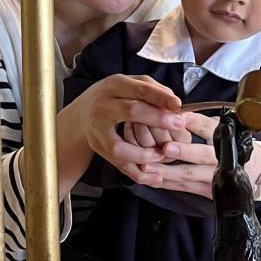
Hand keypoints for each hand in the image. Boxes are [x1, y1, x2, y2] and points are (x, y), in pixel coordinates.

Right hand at [61, 75, 187, 186]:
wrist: (81, 114)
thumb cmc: (113, 97)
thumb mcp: (129, 84)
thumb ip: (152, 89)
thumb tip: (173, 101)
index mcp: (114, 86)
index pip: (140, 89)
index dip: (160, 98)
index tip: (178, 105)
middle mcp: (103, 107)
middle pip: (131, 112)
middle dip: (158, 120)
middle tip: (178, 125)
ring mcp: (98, 130)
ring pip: (119, 146)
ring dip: (144, 153)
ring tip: (163, 154)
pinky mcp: (99, 148)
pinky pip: (119, 164)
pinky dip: (138, 173)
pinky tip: (155, 177)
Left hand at [156, 123, 260, 199]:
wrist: (256, 172)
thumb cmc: (235, 146)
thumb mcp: (227, 130)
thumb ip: (205, 124)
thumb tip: (177, 112)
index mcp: (225, 139)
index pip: (210, 127)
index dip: (195, 122)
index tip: (180, 116)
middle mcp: (221, 159)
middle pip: (202, 154)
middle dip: (183, 151)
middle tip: (165, 148)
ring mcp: (214, 177)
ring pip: (190, 174)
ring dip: (168, 172)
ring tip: (150, 168)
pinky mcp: (207, 190)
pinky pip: (184, 187)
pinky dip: (166, 183)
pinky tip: (151, 179)